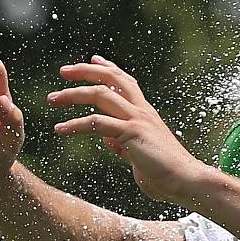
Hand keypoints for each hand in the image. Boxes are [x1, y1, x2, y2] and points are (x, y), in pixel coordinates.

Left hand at [48, 55, 206, 202]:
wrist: (187, 180)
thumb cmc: (167, 175)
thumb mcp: (139, 156)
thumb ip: (123, 146)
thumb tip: (107, 140)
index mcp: (146, 114)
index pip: (126, 82)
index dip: (108, 68)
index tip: (93, 60)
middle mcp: (142, 111)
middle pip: (111, 79)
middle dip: (85, 71)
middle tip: (63, 71)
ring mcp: (137, 119)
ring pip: (100, 94)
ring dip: (73, 94)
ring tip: (53, 99)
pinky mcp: (131, 133)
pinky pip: (96, 123)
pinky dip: (75, 125)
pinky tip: (60, 129)